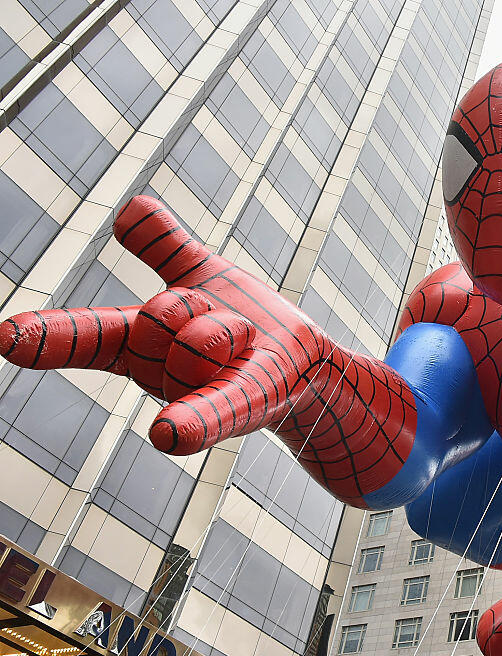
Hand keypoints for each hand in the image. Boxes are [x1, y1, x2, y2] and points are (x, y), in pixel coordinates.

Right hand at [0, 196, 337, 455]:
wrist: (308, 365)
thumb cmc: (245, 326)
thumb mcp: (204, 276)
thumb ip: (165, 247)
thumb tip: (129, 208)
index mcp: (144, 345)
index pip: (88, 336)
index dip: (47, 336)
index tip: (3, 337)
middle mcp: (162, 376)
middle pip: (159, 318)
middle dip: (195, 305)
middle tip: (227, 321)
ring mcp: (202, 395)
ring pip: (193, 343)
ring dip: (229, 328)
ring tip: (248, 345)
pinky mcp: (247, 406)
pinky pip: (215, 411)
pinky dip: (191, 422)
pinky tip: (166, 437)